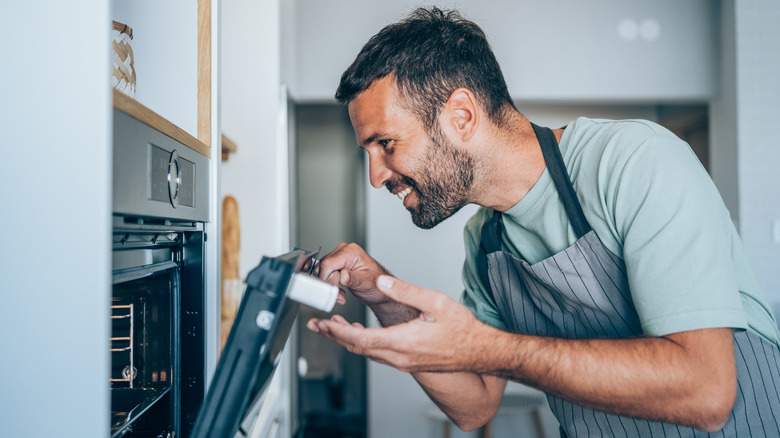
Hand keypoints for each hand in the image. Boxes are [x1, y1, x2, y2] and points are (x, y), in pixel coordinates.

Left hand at [307, 274, 490, 372]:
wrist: (480, 351)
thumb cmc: (462, 329)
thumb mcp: (436, 301)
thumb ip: (406, 290)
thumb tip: (381, 282)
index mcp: (404, 342)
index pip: (362, 339)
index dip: (339, 332)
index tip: (324, 323)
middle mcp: (400, 357)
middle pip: (358, 349)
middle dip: (335, 336)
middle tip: (317, 325)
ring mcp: (403, 363)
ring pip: (367, 353)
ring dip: (347, 340)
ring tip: (330, 328)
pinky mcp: (407, 362)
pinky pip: (378, 355)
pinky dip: (362, 344)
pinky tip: (358, 334)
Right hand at [316, 243, 394, 307]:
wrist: (379, 289)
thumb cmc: (377, 284)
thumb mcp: (367, 283)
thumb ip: (354, 279)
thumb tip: (343, 275)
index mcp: (351, 251)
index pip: (327, 263)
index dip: (326, 279)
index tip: (332, 291)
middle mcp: (343, 251)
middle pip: (323, 267)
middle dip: (329, 284)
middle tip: (339, 296)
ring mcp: (339, 257)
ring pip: (321, 271)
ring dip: (329, 286)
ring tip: (341, 294)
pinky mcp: (336, 264)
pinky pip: (324, 274)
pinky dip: (330, 285)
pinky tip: (340, 291)